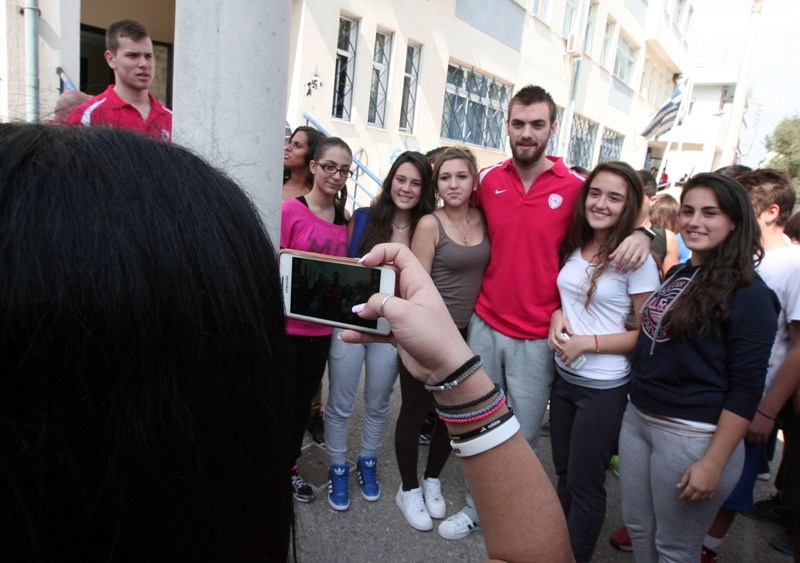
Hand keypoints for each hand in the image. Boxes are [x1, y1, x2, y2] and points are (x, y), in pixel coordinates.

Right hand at [340, 243, 472, 384]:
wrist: (444, 368)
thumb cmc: (432, 335)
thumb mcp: (403, 313)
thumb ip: (379, 304)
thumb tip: (361, 308)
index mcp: (416, 281)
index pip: (399, 254)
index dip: (381, 252)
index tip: (364, 264)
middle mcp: (408, 293)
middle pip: (382, 279)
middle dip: (364, 284)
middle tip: (348, 289)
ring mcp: (401, 313)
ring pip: (375, 305)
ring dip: (359, 311)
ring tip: (343, 315)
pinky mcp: (396, 331)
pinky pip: (374, 327)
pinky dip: (362, 331)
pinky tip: (347, 336)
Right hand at [547, 310, 571, 350]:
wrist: (555, 317)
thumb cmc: (562, 320)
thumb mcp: (566, 323)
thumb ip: (569, 328)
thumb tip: (572, 334)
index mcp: (556, 328)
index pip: (557, 335)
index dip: (561, 339)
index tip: (566, 342)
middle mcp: (552, 332)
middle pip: (552, 339)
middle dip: (557, 345)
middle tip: (561, 349)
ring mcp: (550, 334)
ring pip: (550, 341)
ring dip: (553, 346)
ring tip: (558, 350)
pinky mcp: (549, 335)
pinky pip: (548, 341)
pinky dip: (550, 345)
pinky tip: (553, 349)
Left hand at [555, 334, 588, 365]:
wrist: (583, 343)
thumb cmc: (578, 339)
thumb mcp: (570, 336)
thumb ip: (567, 337)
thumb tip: (567, 336)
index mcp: (562, 344)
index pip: (556, 348)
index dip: (557, 350)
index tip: (559, 350)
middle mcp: (563, 349)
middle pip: (558, 354)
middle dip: (559, 355)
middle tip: (561, 355)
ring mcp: (567, 354)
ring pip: (561, 359)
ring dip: (563, 360)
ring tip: (564, 359)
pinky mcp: (571, 358)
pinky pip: (567, 363)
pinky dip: (567, 364)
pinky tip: (567, 363)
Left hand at [609, 230, 650, 271]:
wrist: (644, 235)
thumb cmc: (631, 241)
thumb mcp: (623, 243)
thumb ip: (617, 251)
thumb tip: (610, 257)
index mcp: (627, 242)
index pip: (621, 252)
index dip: (617, 260)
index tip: (614, 266)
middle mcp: (634, 245)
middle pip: (627, 257)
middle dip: (621, 265)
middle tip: (618, 270)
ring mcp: (641, 249)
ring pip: (634, 260)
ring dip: (628, 267)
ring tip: (624, 272)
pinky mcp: (646, 253)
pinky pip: (642, 261)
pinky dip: (637, 266)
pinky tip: (632, 270)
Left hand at [677, 458, 721, 501]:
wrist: (712, 464)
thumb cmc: (699, 466)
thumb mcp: (688, 471)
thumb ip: (683, 480)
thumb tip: (678, 486)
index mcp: (693, 485)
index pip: (686, 494)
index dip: (682, 496)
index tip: (680, 497)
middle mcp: (701, 490)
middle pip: (693, 498)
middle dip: (688, 499)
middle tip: (686, 498)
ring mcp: (708, 490)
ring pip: (701, 499)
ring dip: (696, 499)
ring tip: (693, 497)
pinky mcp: (714, 490)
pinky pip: (709, 498)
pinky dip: (705, 498)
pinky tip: (702, 496)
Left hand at [746, 410, 775, 442]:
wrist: (766, 410)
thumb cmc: (757, 411)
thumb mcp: (748, 416)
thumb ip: (745, 423)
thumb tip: (744, 427)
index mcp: (746, 426)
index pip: (743, 435)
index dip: (744, 435)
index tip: (745, 435)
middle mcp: (752, 431)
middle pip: (750, 439)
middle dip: (750, 438)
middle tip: (751, 436)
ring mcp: (760, 432)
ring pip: (757, 440)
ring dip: (756, 439)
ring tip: (756, 436)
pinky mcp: (767, 433)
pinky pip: (765, 440)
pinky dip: (763, 439)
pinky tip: (763, 436)